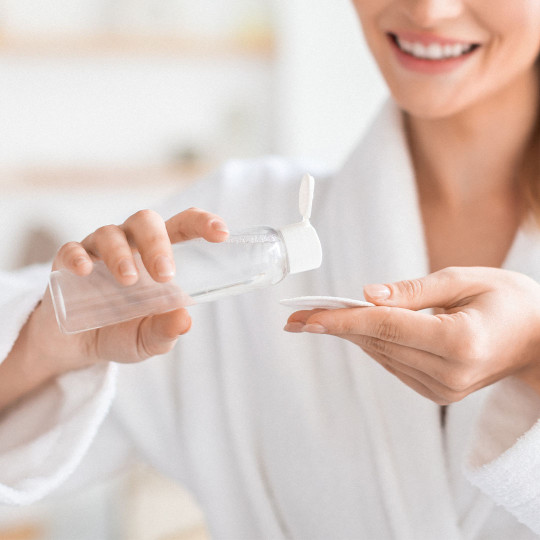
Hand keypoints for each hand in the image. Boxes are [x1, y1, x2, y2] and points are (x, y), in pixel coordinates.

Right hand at [10, 208, 228, 381]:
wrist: (76, 348)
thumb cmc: (122, 332)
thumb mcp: (148, 339)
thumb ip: (166, 332)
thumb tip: (185, 320)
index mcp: (158, 255)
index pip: (184, 226)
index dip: (202, 223)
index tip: (221, 234)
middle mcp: (131, 245)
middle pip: (146, 221)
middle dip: (158, 243)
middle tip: (166, 275)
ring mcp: (98, 251)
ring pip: (111, 233)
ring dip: (122, 254)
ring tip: (129, 281)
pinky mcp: (66, 263)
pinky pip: (71, 250)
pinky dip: (78, 257)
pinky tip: (84, 272)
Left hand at [285, 267, 539, 403]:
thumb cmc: (512, 301)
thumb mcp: (466, 279)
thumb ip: (413, 290)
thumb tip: (366, 295)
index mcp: (458, 343)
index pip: (384, 327)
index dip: (341, 320)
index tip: (305, 317)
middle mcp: (448, 374)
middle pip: (376, 343)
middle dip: (334, 326)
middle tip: (295, 316)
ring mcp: (443, 390)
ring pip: (380, 354)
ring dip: (349, 334)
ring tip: (317, 317)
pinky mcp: (438, 393)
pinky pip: (393, 363)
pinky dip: (373, 343)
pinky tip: (357, 328)